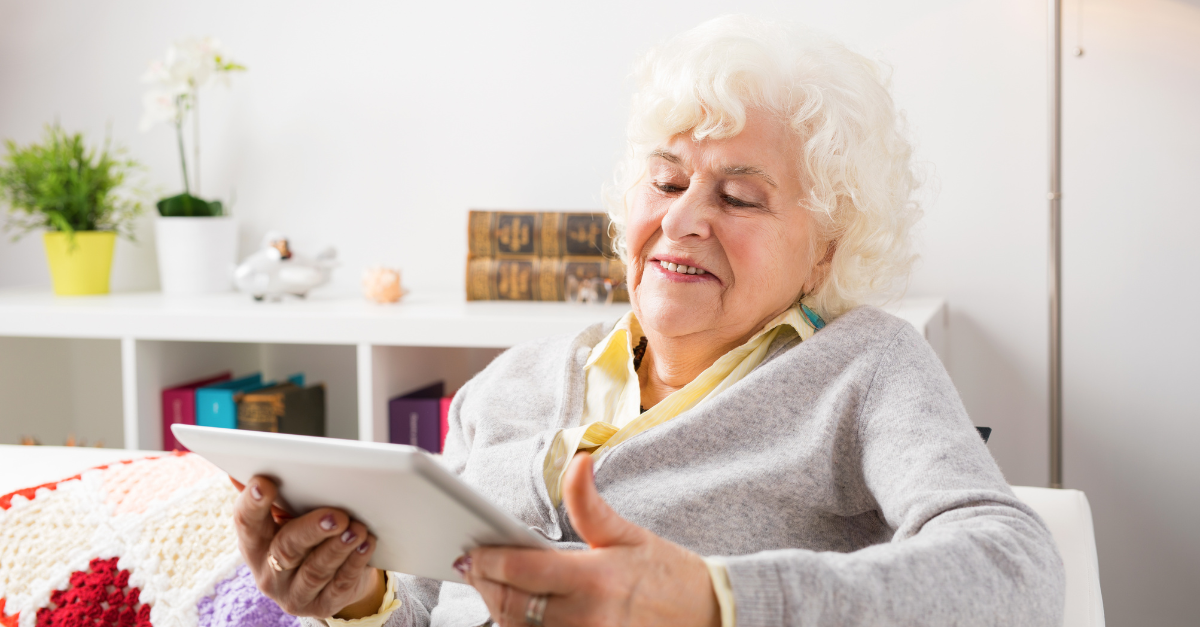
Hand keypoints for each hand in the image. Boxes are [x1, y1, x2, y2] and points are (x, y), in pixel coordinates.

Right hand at [231, 476, 386, 618]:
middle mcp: (268, 573)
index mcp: (254, 545)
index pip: (246, 523)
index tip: (265, 483)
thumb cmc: (306, 537)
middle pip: (286, 549)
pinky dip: (355, 563)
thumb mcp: (286, 518)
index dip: (253, 503)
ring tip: (357, 529)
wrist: (330, 580)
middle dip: (311, 529)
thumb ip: (273, 496)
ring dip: (338, 547)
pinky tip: (366, 545)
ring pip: (315, 570)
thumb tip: (239, 470)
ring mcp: (293, 594)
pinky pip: (339, 584)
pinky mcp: (321, 606)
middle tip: (336, 515)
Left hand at [460, 453, 719, 626]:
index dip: (487, 562)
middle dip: (484, 586)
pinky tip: (518, 617)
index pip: (522, 571)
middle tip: (471, 569)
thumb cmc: (670, 575)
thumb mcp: (630, 535)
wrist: (712, 618)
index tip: (470, 553)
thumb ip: (590, 504)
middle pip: (511, 606)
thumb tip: (576, 462)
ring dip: (498, 612)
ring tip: (491, 589)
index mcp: (594, 578)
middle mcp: (587, 616)